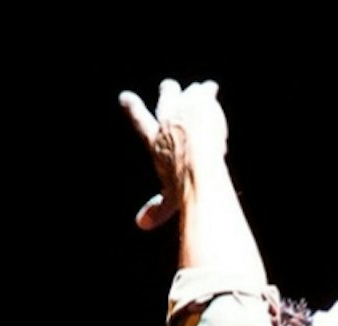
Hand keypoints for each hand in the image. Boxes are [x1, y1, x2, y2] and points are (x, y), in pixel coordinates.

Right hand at [119, 79, 228, 230]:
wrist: (200, 166)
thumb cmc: (183, 186)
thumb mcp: (169, 200)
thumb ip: (157, 209)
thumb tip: (141, 225)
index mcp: (155, 140)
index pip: (138, 119)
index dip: (131, 107)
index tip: (125, 97)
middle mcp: (166, 119)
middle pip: (165, 94)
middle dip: (169, 91)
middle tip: (170, 89)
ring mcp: (184, 107)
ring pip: (187, 90)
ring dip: (194, 93)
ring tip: (200, 91)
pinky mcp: (203, 102)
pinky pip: (206, 91)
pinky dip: (209, 93)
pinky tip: (212, 90)